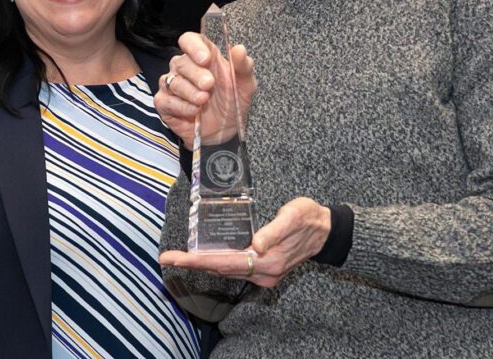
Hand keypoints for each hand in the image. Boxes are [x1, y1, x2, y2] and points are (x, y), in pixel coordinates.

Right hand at [156, 31, 255, 148]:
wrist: (225, 132)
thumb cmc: (232, 103)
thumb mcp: (245, 86)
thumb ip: (243, 67)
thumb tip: (239, 49)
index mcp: (203, 57)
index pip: (189, 40)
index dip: (193, 46)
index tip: (205, 59)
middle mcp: (185, 68)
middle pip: (180, 62)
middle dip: (195, 74)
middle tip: (209, 85)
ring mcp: (172, 85)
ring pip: (172, 81)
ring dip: (190, 92)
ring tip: (204, 101)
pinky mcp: (164, 103)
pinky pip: (166, 100)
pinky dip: (181, 106)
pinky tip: (195, 112)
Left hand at [159, 197, 330, 287]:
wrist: (327, 232)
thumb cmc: (309, 219)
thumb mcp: (293, 217)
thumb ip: (274, 231)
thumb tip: (256, 245)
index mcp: (268, 262)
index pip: (224, 263)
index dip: (196, 261)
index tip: (174, 258)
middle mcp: (263, 273)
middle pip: (220, 269)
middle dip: (191, 264)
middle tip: (165, 258)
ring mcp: (264, 274)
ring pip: (226, 270)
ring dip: (201, 264)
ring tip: (177, 258)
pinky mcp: (264, 269)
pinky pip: (234, 268)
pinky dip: (216, 263)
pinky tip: (203, 257)